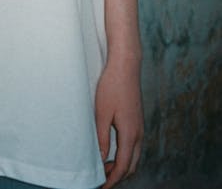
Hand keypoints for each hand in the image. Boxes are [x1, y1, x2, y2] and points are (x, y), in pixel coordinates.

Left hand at [95, 55, 142, 186]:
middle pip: (132, 166)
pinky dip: (126, 155)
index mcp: (130, 134)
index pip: (123, 166)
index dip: (112, 180)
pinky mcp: (138, 121)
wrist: (125, 66)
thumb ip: (102, 138)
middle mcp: (139, 134)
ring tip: (105, 167)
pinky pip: (135, 146)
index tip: (101, 187)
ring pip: (135, 156)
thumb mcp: (101, 114)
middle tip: (102, 180)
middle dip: (118, 176)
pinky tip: (113, 151)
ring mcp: (140, 127)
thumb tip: (101, 159)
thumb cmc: (111, 87)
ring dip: (122, 166)